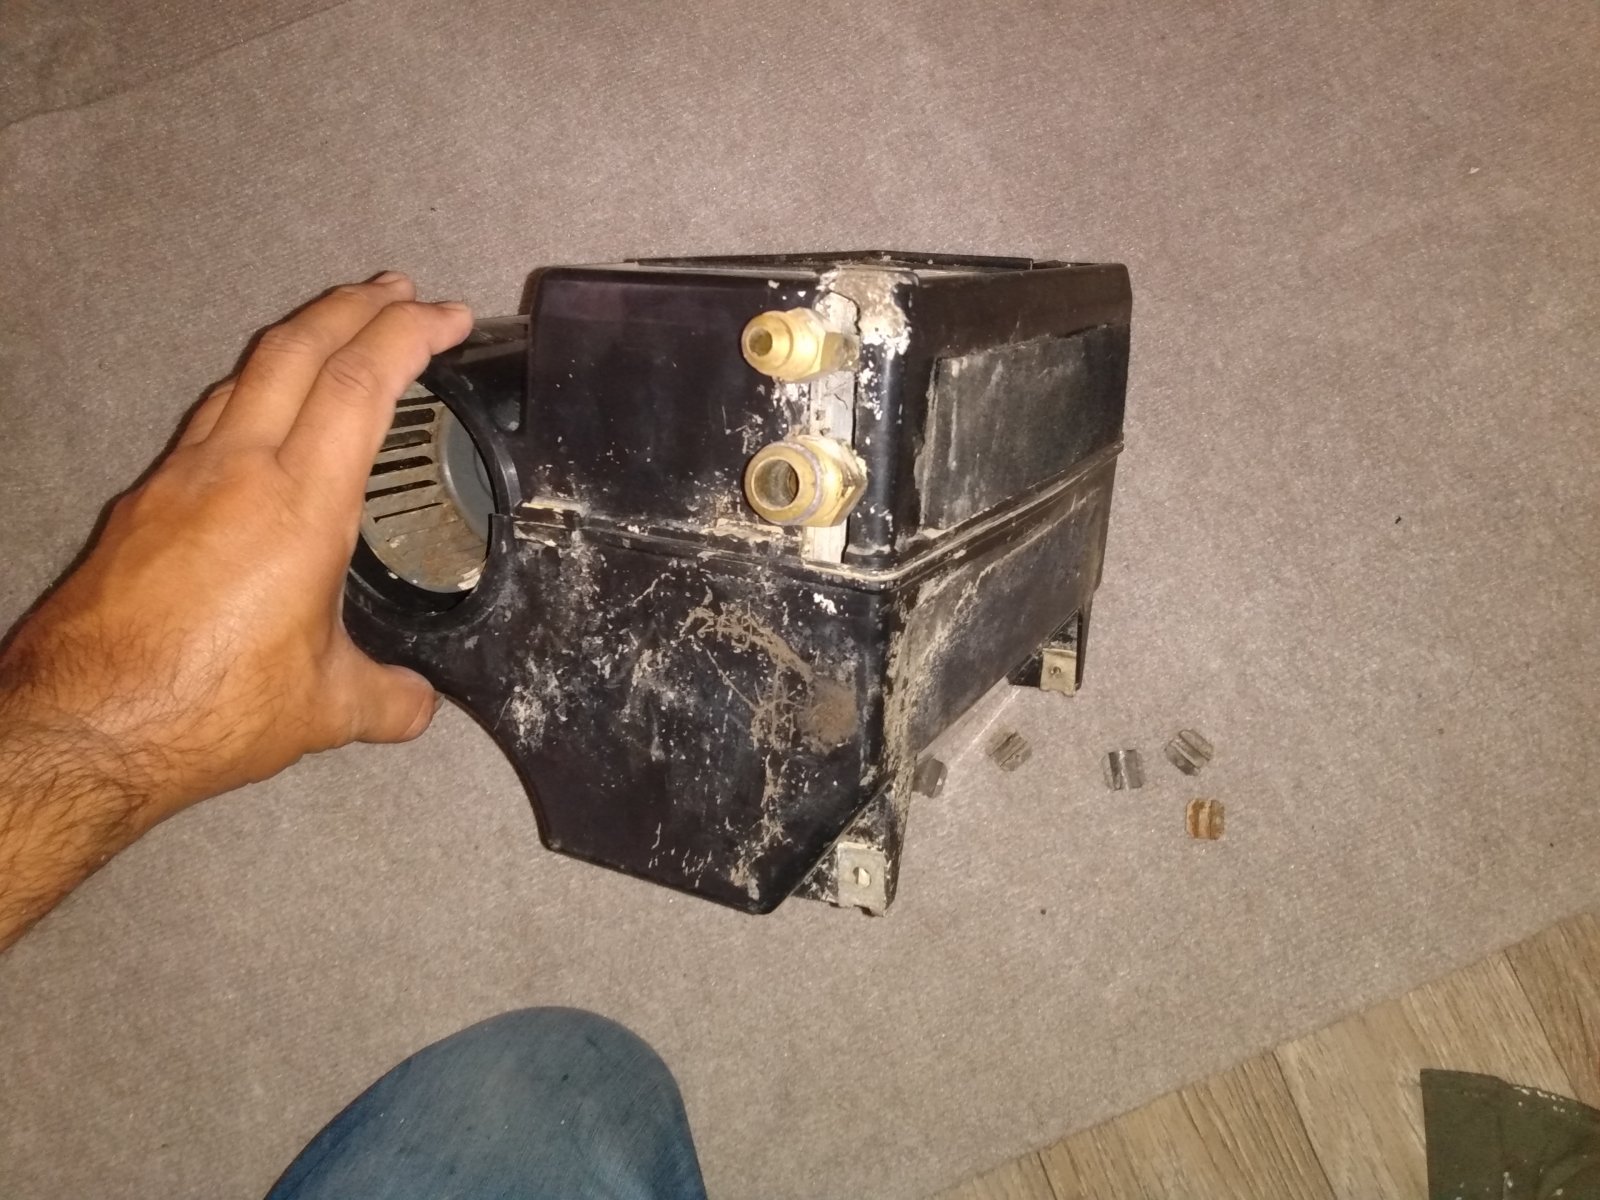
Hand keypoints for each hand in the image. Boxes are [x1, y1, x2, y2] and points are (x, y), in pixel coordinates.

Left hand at [0, 273, 472, 946]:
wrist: (83, 723)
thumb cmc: (204, 708)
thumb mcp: (325, 710)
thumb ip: (387, 697)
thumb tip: (421, 705)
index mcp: (301, 506)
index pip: (362, 384)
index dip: (411, 335)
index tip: (447, 317)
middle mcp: (237, 471)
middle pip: (299, 348)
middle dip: (356, 306)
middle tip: (399, 291)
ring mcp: (181, 478)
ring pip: (247, 373)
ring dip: (301, 336)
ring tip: (339, 329)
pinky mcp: (144, 502)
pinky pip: (209, 416)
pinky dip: (254, 388)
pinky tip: (263, 411)